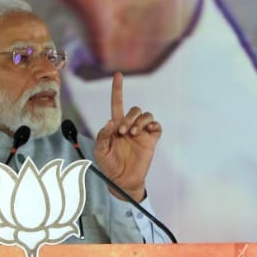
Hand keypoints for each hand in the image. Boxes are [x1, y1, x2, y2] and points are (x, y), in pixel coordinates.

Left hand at [93, 72, 162, 201]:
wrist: (122, 181)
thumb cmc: (109, 165)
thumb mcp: (100, 150)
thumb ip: (103, 135)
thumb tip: (111, 122)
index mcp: (116, 126)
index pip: (117, 103)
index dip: (117, 89)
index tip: (118, 75)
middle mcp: (130, 126)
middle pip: (134, 110)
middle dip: (129, 118)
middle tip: (122, 132)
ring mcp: (141, 133)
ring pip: (145, 115)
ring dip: (139, 121)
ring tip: (132, 134)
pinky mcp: (151, 140)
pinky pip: (156, 126)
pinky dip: (153, 125)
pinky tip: (148, 131)